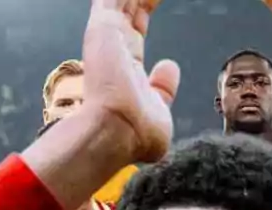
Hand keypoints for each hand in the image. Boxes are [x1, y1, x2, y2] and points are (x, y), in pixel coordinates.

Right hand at [82, 0, 179, 163]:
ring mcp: (106, 33)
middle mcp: (113, 43)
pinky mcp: (102, 26)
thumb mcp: (159, 110)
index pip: (138, 21)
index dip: (149, 2)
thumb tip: (169, 67)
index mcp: (125, 62)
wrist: (118, 133)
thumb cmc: (137, 134)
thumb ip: (162, 89)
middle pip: (131, 1)